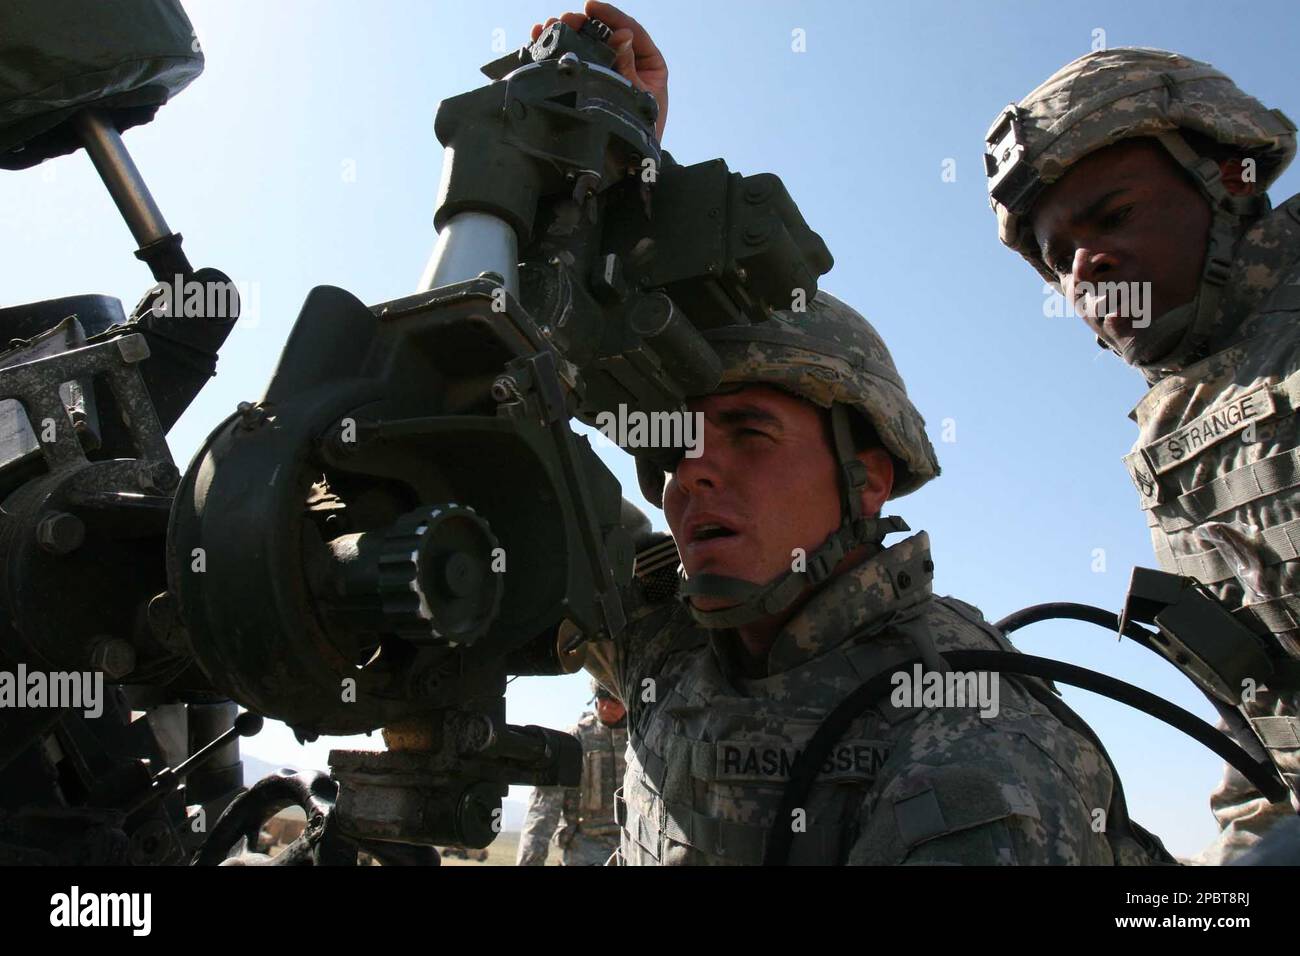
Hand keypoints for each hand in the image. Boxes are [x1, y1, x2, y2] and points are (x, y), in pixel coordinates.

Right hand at [531, 2, 668, 141]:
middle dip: (582, 24)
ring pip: (587, 46)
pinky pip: (575, 62)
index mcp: (649, 64)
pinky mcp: (589, 83)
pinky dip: (556, 51)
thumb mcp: (639, 99)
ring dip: (565, 34)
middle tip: (565, 19)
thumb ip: (630, 69)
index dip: (610, 16)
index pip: (631, 31)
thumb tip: (623, 35)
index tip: (590, 6)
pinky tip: (539, 39)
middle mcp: (628, 64)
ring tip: (546, 27)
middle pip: (604, 34)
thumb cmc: (641, 133)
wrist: (629, 165)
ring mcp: (606, 73)